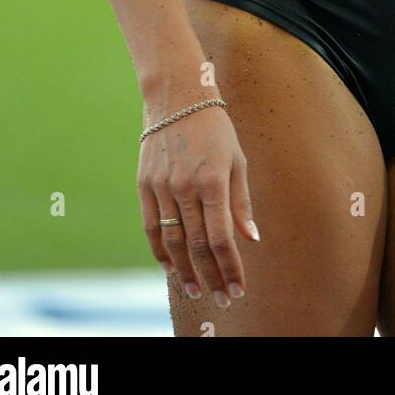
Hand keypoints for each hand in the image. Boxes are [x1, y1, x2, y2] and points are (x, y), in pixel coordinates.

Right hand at [137, 101, 259, 307]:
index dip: (230, 268)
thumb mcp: (237, 159)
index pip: (222, 238)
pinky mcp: (144, 185)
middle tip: (221, 299)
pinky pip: (151, 227)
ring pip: (172, 241)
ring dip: (185, 271)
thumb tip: (251, 238)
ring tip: (196, 291)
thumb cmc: (214, 128)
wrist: (176, 95)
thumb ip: (241, 201)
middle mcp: (185, 187)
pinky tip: (170, 267)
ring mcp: (162, 187)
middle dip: (211, 276)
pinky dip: (160, 251)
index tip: (238, 288)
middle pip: (197, 245)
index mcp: (213, 180)